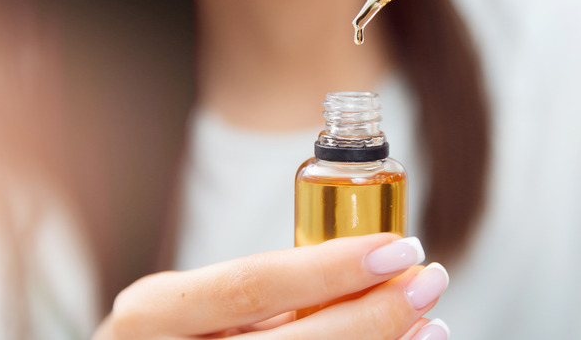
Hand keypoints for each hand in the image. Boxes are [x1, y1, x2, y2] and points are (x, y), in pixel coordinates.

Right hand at [91, 234, 450, 339]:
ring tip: (427, 323)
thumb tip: (369, 270)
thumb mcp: (198, 304)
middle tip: (427, 283)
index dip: (331, 267)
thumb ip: (267, 293)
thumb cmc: (180, 339)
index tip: (398, 248)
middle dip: (371, 315)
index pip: (252, 284)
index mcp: (153, 312)